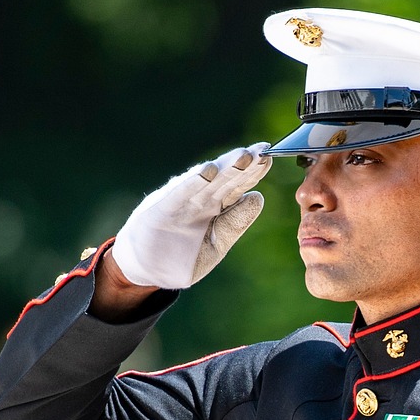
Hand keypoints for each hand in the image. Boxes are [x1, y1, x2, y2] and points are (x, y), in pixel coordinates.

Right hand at [111, 143, 271, 289]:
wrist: (147, 268)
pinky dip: (194, 181)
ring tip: (244, 155)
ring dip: (226, 168)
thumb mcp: (216, 244)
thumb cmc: (183, 255)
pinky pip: (181, 193)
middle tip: (264, 150)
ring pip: (209, 181)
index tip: (271, 158)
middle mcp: (201, 199)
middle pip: (227, 178)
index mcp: (216, 207)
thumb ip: (235, 223)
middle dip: (245, 164)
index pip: (239, 185)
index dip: (254, 172)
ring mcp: (183, 202)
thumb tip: (258, 197)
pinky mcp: (163, 208)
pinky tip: (209, 170)